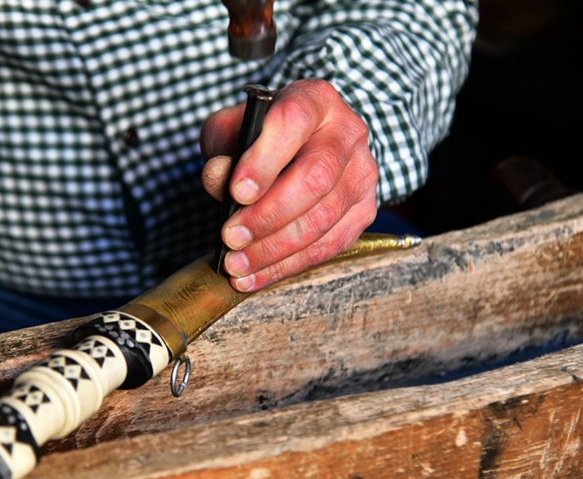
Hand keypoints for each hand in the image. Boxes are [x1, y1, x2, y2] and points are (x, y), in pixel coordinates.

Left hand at [201, 79, 378, 291]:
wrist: (305, 144)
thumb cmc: (262, 135)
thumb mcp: (232, 128)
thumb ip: (222, 147)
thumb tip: (218, 178)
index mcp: (314, 100)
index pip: (293, 122)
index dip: (264, 159)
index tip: (236, 192)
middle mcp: (347, 132)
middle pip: (316, 177)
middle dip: (268, 214)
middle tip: (230, 236)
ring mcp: (362, 173)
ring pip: (323, 218)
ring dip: (274, 249)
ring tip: (236, 263)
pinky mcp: (364, 210)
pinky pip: (329, 245)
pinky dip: (288, 266)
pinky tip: (256, 275)